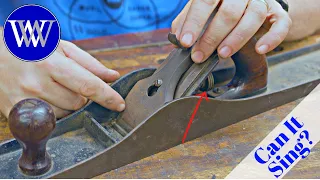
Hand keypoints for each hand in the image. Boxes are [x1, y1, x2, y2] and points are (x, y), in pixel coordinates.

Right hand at [0, 39, 124, 117]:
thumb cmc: (32, 48)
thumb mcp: (60, 47)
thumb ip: (89, 63)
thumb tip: (112, 76)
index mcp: (51, 63)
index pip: (87, 86)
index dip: (107, 97)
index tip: (120, 104)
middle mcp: (37, 84)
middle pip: (78, 103)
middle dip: (83, 96)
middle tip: (71, 84)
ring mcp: (25, 101)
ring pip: (65, 114)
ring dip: (69, 105)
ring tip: (55, 88)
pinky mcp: (16, 113)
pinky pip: (48, 121)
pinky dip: (55, 112)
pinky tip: (47, 98)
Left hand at [172, 0, 291, 62]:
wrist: (247, 0)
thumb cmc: (220, 5)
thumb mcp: (201, 8)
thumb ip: (187, 20)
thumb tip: (177, 37)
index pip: (205, 1)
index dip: (194, 22)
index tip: (185, 42)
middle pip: (229, 11)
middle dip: (212, 37)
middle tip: (199, 55)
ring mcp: (261, 1)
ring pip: (253, 17)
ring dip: (237, 38)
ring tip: (222, 54)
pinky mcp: (277, 12)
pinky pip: (281, 23)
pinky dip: (272, 38)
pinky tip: (260, 50)